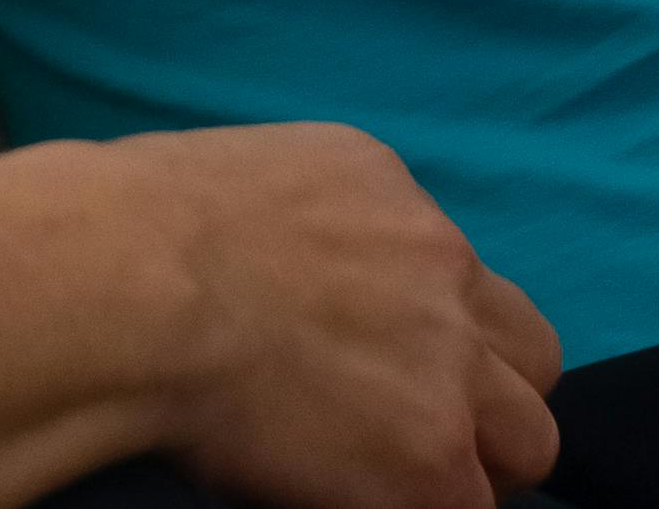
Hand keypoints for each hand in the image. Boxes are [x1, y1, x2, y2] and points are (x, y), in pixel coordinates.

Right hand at [106, 122, 559, 508]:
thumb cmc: (128, 230)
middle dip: (489, 399)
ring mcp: (447, 366)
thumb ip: (285, 227)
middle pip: (530, 356)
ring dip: (475, 468)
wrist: (131, 284)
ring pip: (530, 442)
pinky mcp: (430, 456)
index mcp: (383, 189)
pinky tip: (361, 508)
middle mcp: (438, 268)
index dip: (442, 334)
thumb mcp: (232, 183)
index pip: (459, 276)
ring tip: (396, 485)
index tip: (393, 366)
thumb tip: (260, 275)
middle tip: (418, 435)